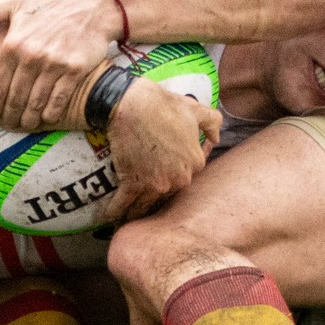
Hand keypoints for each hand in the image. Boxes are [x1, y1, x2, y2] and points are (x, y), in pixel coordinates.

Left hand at [0, 0, 121, 129]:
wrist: (90, 11)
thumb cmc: (49, 11)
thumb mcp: (15, 4)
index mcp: (13, 44)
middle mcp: (31, 55)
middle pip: (15, 98)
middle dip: (10, 115)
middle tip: (10, 123)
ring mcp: (53, 64)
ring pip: (35, 103)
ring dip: (29, 119)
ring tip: (27, 124)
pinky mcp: (74, 70)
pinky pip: (58, 100)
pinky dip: (51, 113)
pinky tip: (47, 118)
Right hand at [102, 79, 218, 222]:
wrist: (133, 105)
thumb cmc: (163, 105)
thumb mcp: (194, 109)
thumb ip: (212, 122)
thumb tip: (216, 136)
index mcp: (195, 163)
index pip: (184, 179)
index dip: (171, 182)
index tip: (160, 185)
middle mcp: (179, 178)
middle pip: (165, 197)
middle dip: (153, 202)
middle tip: (141, 206)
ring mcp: (156, 184)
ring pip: (144, 206)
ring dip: (133, 214)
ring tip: (124, 219)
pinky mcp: (132, 184)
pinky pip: (123, 205)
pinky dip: (114, 213)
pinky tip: (108, 217)